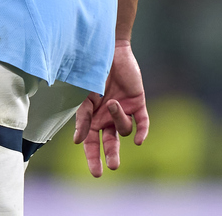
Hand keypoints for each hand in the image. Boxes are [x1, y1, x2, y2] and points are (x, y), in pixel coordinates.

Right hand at [73, 40, 148, 176]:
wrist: (108, 49)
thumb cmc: (91, 71)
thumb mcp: (84, 95)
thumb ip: (82, 118)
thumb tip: (79, 142)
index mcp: (93, 117)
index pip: (92, 143)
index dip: (93, 158)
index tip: (97, 174)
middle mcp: (108, 117)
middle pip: (111, 143)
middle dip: (112, 155)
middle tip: (113, 166)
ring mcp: (124, 110)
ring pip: (124, 129)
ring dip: (118, 119)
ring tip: (113, 102)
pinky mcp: (138, 103)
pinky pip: (142, 123)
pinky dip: (142, 132)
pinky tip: (139, 141)